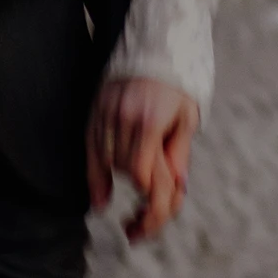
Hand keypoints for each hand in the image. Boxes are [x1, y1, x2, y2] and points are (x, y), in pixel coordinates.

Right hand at [88, 75, 199, 241]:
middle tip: (141, 229)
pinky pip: (91, 150)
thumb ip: (177, 153)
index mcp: (150, 123)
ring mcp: (107, 115)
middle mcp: (124, 121)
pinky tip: (100, 200)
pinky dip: (94, 178)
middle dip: (141, 203)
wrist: (155, 47)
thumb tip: (176, 187)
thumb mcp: (186, 119)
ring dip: (121, 190)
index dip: (152, 203)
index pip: (147, 177)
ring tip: (132, 217)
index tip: (153, 220)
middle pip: (129, 173)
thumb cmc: (177, 86)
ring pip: (109, 163)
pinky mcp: (96, 111)